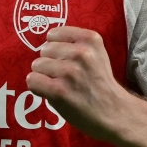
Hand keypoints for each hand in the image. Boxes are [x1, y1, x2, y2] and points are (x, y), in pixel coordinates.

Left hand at [25, 26, 128, 140]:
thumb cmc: (100, 83)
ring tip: (61, 85)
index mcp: (91, 39)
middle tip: (65, 76)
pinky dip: (37, 87)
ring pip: (37, 65)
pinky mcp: (59, 90)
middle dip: (50, 63)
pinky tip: (51, 92)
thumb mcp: (96, 54)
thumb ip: (75, 44)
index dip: (55, 48)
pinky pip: (32, 80)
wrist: (114, 112)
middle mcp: (81, 52)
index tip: (65, 60)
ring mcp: (70, 71)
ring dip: (44, 76)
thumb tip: (45, 45)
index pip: (53, 34)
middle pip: (44, 50)